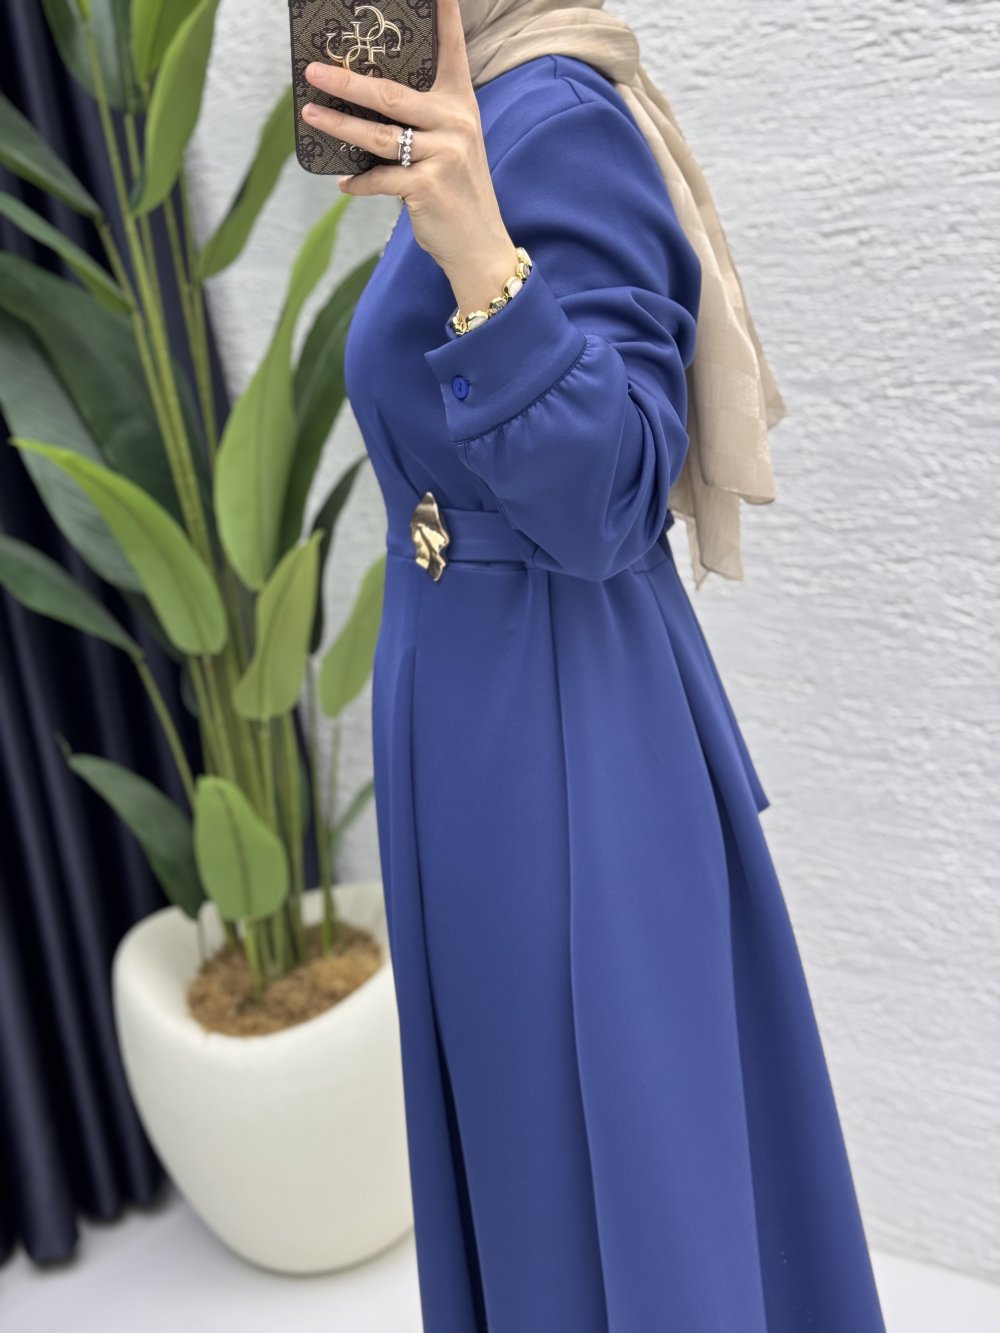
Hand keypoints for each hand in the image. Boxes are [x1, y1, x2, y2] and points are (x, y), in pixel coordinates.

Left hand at [301, 0, 519, 316]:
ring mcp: (443, 154)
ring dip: (339, 126)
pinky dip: (359, 183)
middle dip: (347, 81)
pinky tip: (344, 183)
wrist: (479, 245)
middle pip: (390, 94)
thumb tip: (365, 103)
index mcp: (460, 104)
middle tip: (314, 71)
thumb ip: (421, 121)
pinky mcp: (428, 186)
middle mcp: (455, 123)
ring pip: (378, 135)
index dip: (443, 14)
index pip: (450, 49)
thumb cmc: (457, 192)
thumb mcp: (450, 146)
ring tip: (311, 115)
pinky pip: (380, 178)